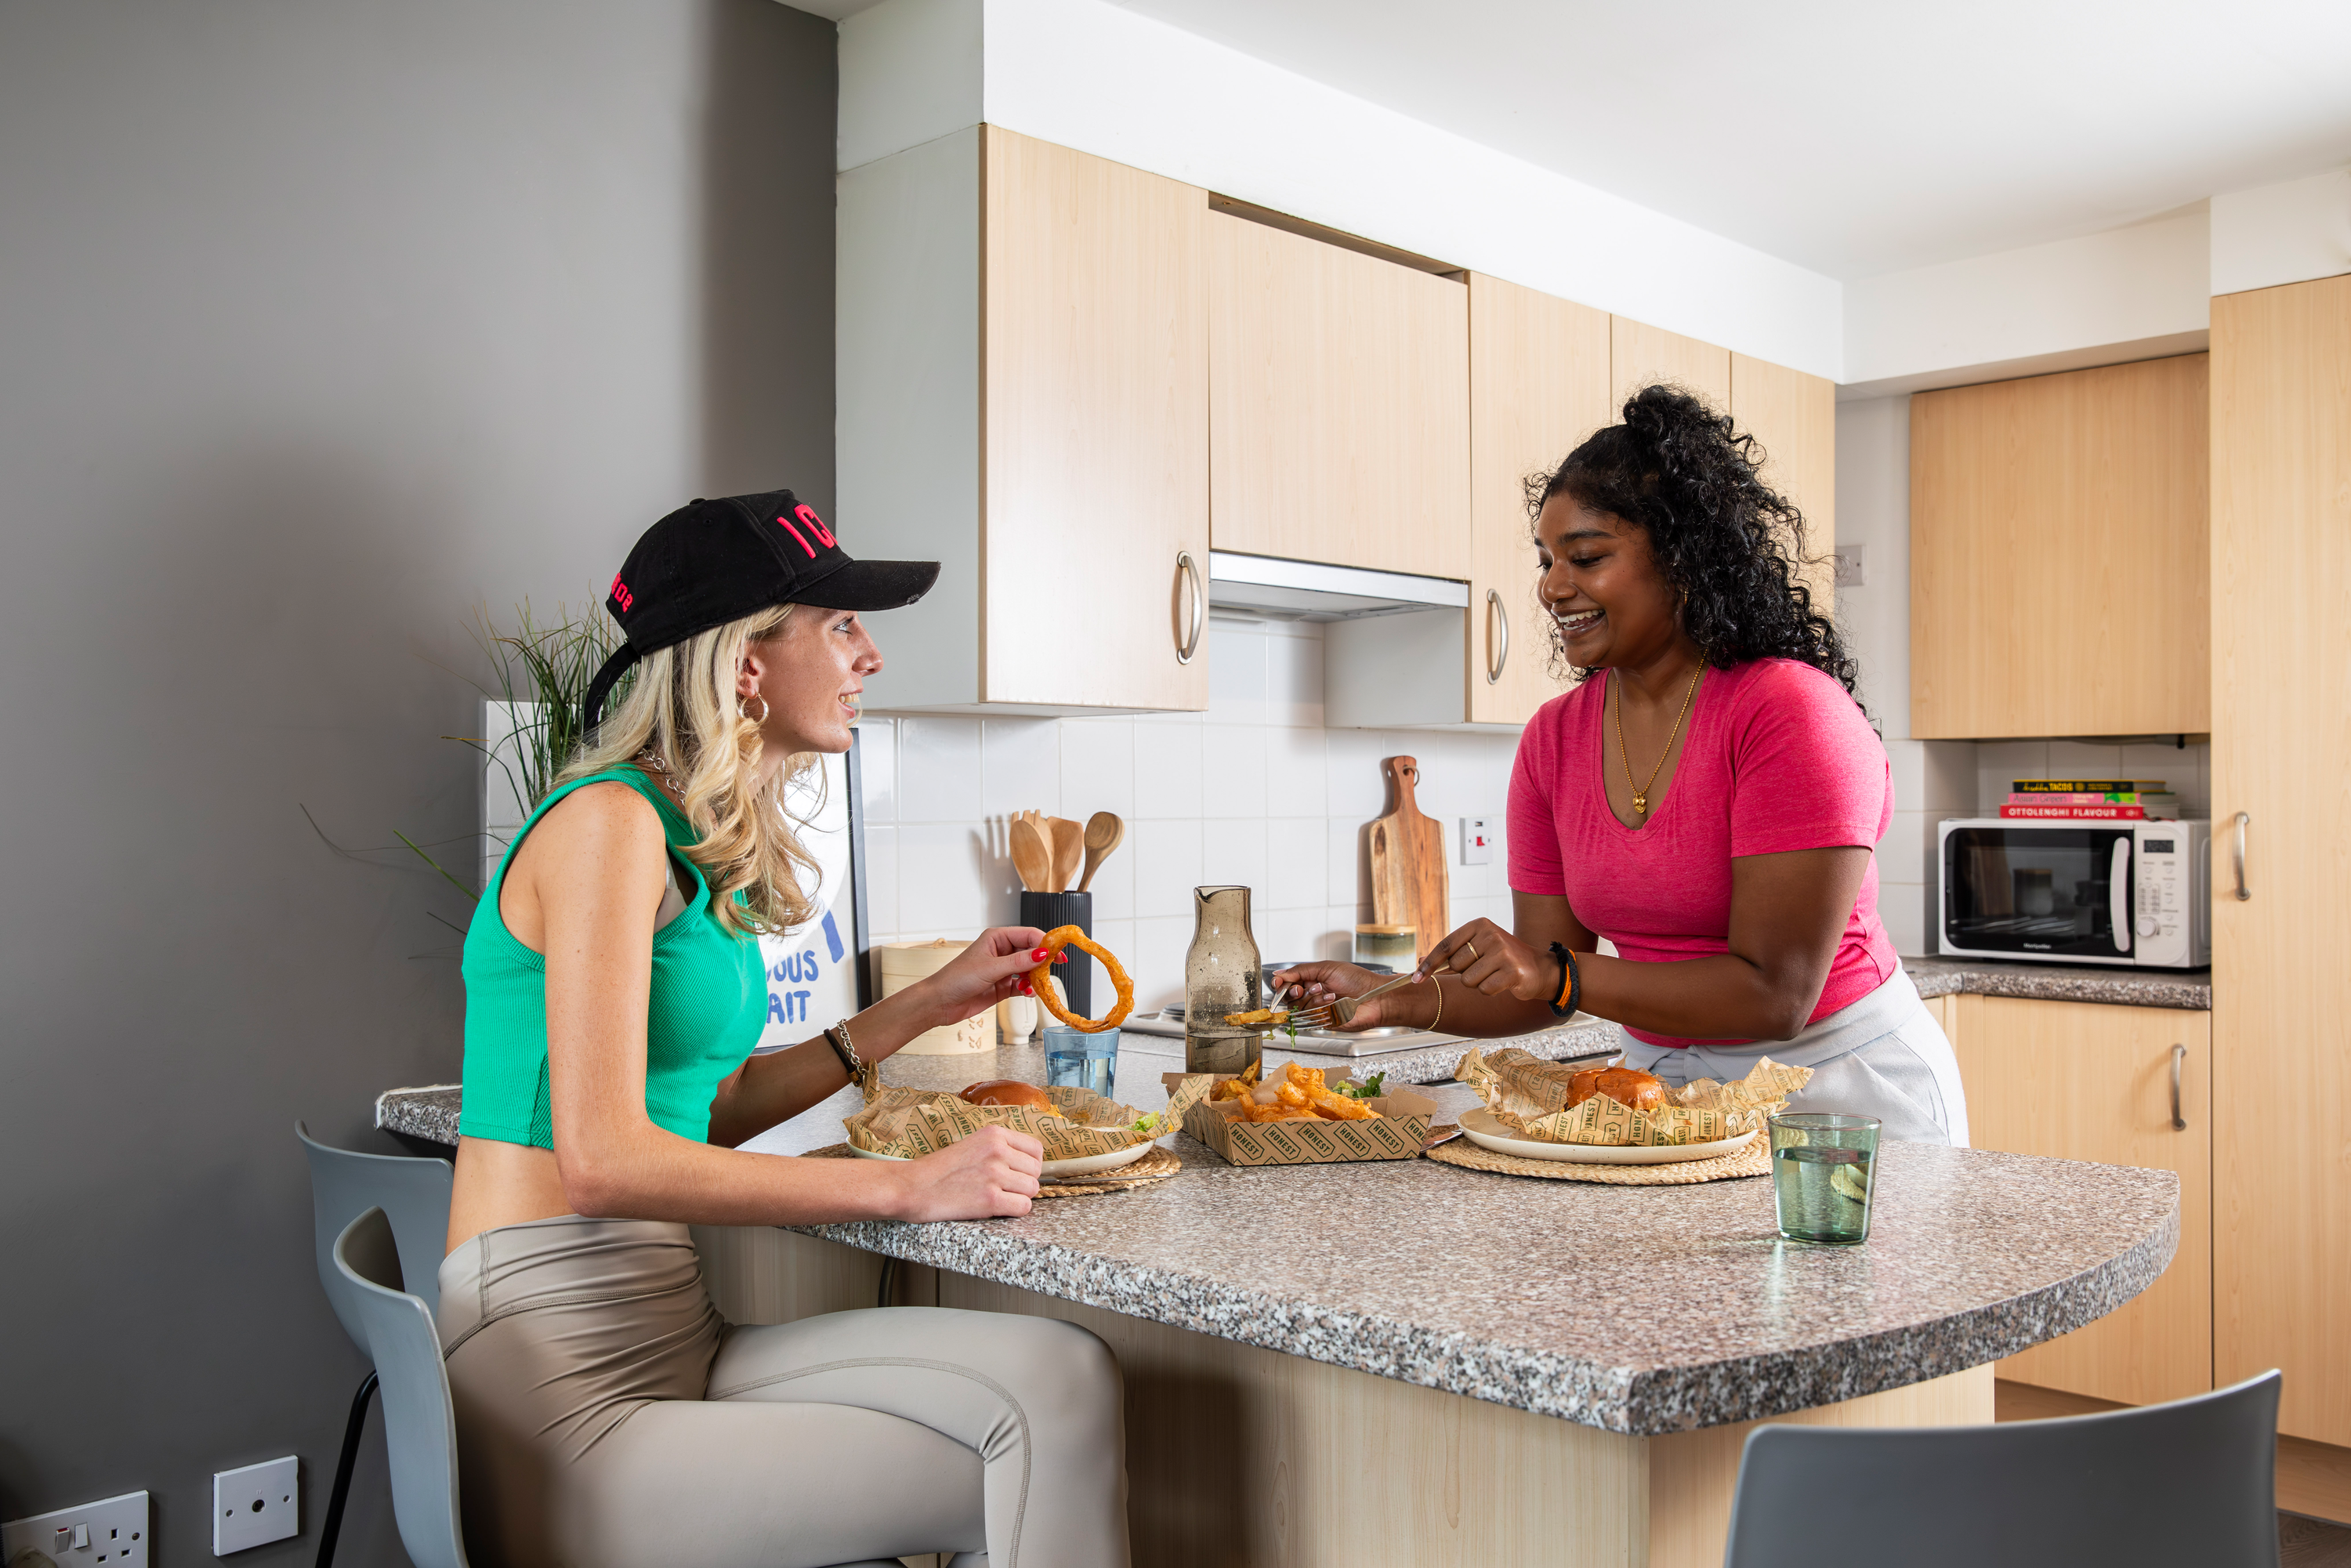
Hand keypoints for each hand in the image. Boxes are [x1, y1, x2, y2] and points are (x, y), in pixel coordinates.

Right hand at [892, 1125, 1043, 1219]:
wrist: (911, 1187)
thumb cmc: (938, 1170)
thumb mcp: (970, 1144)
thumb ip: (998, 1148)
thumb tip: (1027, 1161)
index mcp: (994, 1134)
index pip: (1036, 1148)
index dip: (1030, 1164)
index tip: (1019, 1172)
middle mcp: (997, 1151)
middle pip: (1036, 1171)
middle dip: (1024, 1182)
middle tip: (1004, 1188)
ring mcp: (995, 1174)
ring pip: (1032, 1189)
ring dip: (1019, 1197)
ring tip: (998, 1197)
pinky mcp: (990, 1199)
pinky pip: (1024, 1207)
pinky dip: (1014, 1211)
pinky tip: (997, 1208)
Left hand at [912, 926, 1053, 1027]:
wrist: (940, 1003)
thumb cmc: (956, 979)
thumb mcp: (991, 968)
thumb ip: (1019, 961)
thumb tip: (1042, 953)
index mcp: (996, 938)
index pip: (1028, 935)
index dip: (1044, 942)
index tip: (1058, 952)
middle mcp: (1001, 951)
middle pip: (1031, 952)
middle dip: (1042, 961)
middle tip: (1054, 968)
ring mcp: (1002, 969)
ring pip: (1029, 969)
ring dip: (1035, 977)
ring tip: (1036, 984)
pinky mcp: (1002, 986)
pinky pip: (1023, 985)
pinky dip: (1028, 989)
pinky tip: (1028, 992)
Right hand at [1265, 960, 1407, 1031]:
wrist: (1374, 997)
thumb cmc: (1357, 980)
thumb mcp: (1326, 968)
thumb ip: (1300, 970)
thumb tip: (1279, 974)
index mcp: (1312, 979)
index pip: (1287, 983)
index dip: (1281, 983)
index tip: (1279, 983)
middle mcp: (1312, 995)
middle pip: (1288, 997)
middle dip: (1296, 991)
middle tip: (1307, 988)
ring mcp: (1317, 1009)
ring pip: (1298, 1008)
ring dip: (1313, 999)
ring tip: (1329, 993)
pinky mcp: (1322, 1022)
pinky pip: (1310, 1018)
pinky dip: (1320, 1008)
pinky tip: (1332, 1003)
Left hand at [1416, 919, 1558, 1003]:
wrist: (1539, 969)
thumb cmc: (1502, 960)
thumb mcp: (1477, 949)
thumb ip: (1451, 955)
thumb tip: (1418, 963)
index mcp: (1479, 925)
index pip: (1446, 945)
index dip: (1429, 964)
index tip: (1415, 978)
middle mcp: (1490, 934)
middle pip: (1456, 965)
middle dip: (1465, 973)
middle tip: (1484, 969)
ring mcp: (1502, 951)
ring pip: (1468, 980)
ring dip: (1478, 983)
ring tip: (1495, 974)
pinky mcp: (1512, 971)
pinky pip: (1484, 990)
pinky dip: (1490, 991)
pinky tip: (1503, 982)